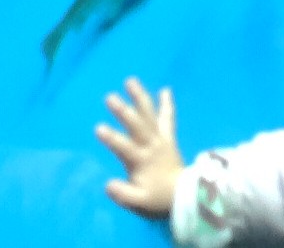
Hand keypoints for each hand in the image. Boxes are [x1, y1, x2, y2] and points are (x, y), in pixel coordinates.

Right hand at [97, 77, 183, 219]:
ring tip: (130, 80)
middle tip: (109, 97)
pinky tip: (166, 89)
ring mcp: (161, 138)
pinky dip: (167, 104)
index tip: (99, 127)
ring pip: (150, 115)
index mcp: (141, 160)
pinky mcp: (168, 136)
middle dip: (124, 112)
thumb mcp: (139, 201)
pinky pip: (168, 118)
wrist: (184, 194)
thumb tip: (108, 184)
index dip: (112, 138)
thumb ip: (123, 194)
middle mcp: (151, 145)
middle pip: (137, 126)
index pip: (124, 147)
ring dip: (140, 98)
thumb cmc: (158, 196)